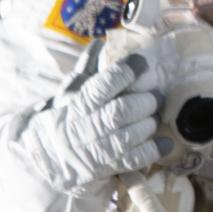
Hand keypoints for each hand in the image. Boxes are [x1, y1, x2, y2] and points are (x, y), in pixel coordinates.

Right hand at [2, 45, 164, 192]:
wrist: (47, 159)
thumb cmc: (64, 119)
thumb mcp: (69, 93)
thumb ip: (86, 69)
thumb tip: (98, 43)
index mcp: (77, 104)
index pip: (101, 86)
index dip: (124, 73)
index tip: (141, 62)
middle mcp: (85, 127)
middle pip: (119, 113)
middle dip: (144, 102)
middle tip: (156, 96)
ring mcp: (96, 150)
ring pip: (128, 136)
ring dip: (148, 125)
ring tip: (155, 116)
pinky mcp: (106, 168)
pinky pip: (133, 161)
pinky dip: (153, 151)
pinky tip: (165, 142)